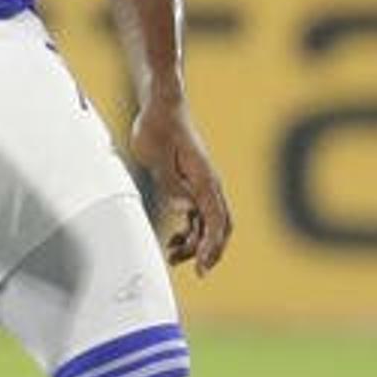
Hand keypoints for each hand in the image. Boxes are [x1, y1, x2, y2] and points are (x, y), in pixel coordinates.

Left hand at [130, 97, 233, 275]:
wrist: (162, 105)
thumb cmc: (158, 126)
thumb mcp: (157, 154)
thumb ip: (170, 183)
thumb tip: (185, 211)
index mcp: (203, 178)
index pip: (215, 220)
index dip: (211, 246)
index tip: (202, 266)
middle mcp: (208, 184)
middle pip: (220, 226)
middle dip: (210, 250)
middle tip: (196, 270)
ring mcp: (201, 185)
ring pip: (208, 224)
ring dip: (196, 243)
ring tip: (173, 257)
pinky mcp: (191, 185)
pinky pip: (197, 216)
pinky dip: (190, 232)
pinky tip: (174, 242)